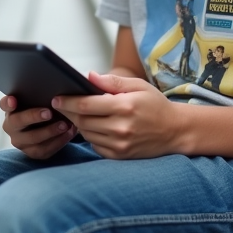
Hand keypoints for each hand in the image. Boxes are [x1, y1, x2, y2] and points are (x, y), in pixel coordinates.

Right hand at [0, 95, 76, 159]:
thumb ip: (40, 95)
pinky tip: (68, 133)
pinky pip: (44, 149)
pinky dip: (58, 141)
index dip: (8, 103)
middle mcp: (11, 126)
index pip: (4, 104)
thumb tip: (53, 87)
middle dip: (33, 117)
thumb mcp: (39, 100)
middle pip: (17, 122)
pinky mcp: (31, 152)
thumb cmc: (43, 107)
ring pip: (32, 138)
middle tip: (49, 113)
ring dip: (50, 131)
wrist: (49, 126)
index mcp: (10, 110)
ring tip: (65, 124)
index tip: (13, 100)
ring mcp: (20, 141)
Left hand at [52, 71, 179, 158]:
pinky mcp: (120, 156)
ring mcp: (120, 144)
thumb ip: (112, 82)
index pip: (86, 105)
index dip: (67, 102)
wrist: (175, 131)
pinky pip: (96, 146)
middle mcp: (121, 128)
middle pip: (82, 121)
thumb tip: (89, 76)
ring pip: (87, 134)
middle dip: (69, 113)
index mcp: (124, 107)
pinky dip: (91, 137)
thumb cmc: (155, 105)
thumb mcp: (138, 86)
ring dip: (79, 124)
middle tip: (61, 106)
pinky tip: (94, 128)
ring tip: (77, 115)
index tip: (57, 98)